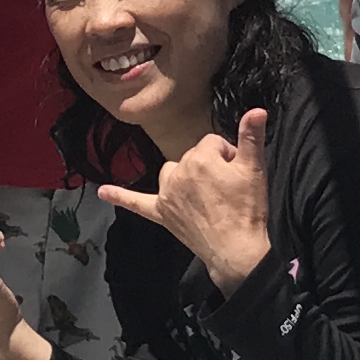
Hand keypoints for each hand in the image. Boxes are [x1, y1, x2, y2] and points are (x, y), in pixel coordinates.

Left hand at [99, 108, 272, 290]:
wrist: (236, 249)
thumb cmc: (247, 209)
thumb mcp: (254, 170)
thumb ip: (252, 137)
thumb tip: (257, 110)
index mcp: (200, 158)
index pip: (213, 143)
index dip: (228, 156)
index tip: (237, 173)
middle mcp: (178, 172)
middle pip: (193, 156)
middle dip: (210, 167)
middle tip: (227, 189)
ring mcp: (167, 194)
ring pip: (172, 171)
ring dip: (183, 176)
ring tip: (202, 192)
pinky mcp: (162, 213)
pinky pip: (137, 202)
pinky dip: (120, 196)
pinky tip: (103, 192)